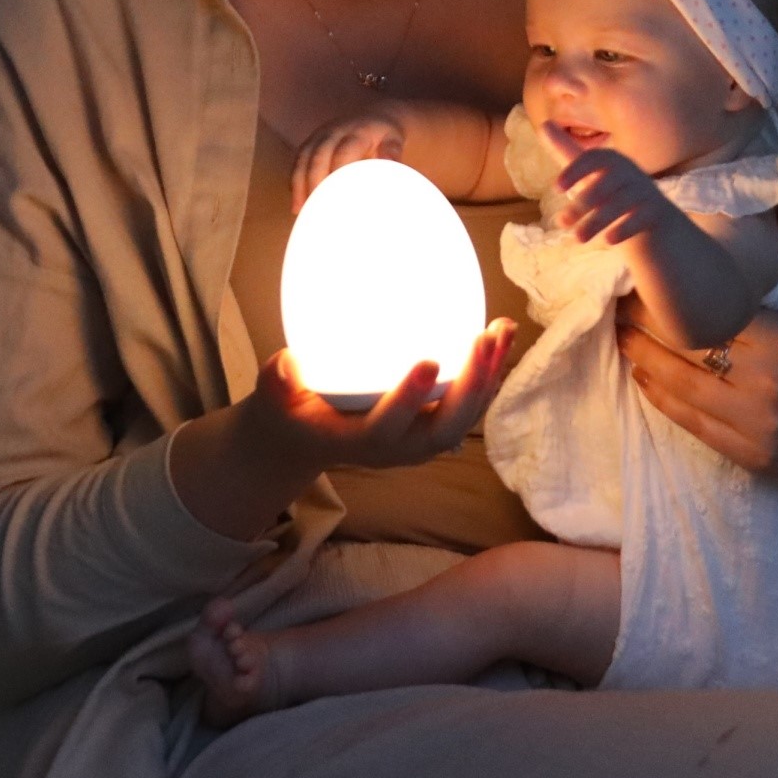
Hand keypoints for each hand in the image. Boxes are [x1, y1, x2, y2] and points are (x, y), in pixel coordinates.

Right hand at [247, 318, 520, 469]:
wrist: (309, 436)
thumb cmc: (292, 412)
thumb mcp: (275, 401)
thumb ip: (278, 385)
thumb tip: (284, 363)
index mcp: (360, 443)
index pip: (389, 427)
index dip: (409, 399)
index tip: (427, 362)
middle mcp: (399, 447)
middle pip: (445, 428)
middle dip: (469, 388)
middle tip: (482, 340)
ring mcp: (422, 438)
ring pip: (466, 416)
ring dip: (489, 375)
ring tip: (502, 330)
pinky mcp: (436, 423)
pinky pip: (470, 400)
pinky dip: (489, 369)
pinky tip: (501, 332)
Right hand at [292, 110, 407, 210]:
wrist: (375, 117)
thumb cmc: (385, 137)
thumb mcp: (393, 141)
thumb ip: (391, 152)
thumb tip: (390, 163)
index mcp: (356, 133)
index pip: (342, 154)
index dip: (337, 176)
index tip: (339, 200)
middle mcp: (334, 131)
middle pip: (318, 157)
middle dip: (314, 183)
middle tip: (317, 210)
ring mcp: (319, 136)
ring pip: (303, 159)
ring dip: (300, 185)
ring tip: (301, 210)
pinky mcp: (311, 142)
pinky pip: (298, 161)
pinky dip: (296, 182)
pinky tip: (297, 204)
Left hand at [540, 125, 673, 246]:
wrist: (651, 217)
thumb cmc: (611, 189)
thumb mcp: (589, 171)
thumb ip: (566, 150)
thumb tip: (544, 124)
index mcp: (611, 160)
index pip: (593, 159)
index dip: (574, 171)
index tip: (555, 188)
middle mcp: (629, 172)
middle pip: (604, 185)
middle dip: (581, 204)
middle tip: (561, 223)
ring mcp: (643, 191)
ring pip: (619, 204)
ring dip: (596, 221)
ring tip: (578, 238)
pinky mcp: (655, 211)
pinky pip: (640, 218)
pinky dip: (624, 229)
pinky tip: (608, 241)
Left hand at [614, 201, 777, 521]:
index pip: (707, 314)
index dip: (668, 298)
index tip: (645, 276)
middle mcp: (764, 386)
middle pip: (682, 350)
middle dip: (644, 324)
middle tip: (622, 300)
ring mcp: (752, 427)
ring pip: (676, 388)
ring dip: (641, 358)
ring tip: (621, 332)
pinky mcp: (746, 456)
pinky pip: (688, 423)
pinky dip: (660, 396)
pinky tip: (644, 373)